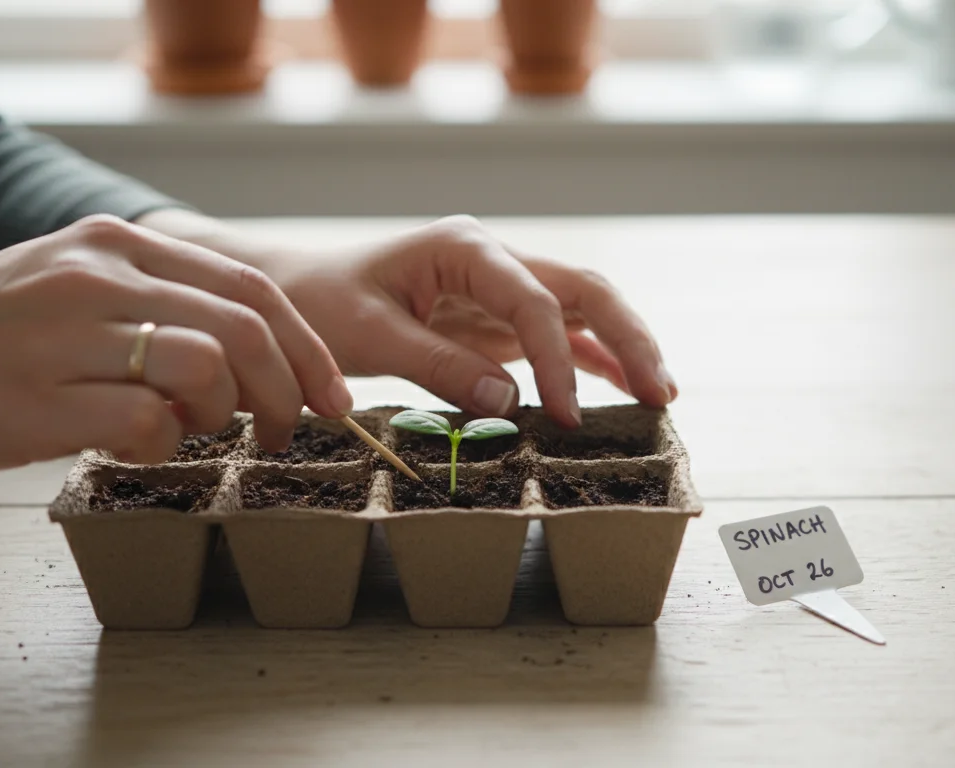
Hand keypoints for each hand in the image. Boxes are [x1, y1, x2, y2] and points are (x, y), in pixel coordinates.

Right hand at [0, 215, 350, 473]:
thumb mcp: (71, 288)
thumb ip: (156, 305)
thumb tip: (249, 360)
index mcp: (114, 244)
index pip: (250, 288)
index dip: (308, 347)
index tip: (333, 393)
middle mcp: (98, 275)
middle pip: (247, 329)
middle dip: (290, 391)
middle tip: (290, 433)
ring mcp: (67, 333)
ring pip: (208, 369)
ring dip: (227, 419)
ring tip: (200, 437)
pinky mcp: (38, 398)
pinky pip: (148, 424)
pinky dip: (163, 446)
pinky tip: (135, 449)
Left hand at [139, 212, 676, 426]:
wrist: (295, 294)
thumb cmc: (322, 305)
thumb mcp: (371, 335)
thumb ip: (439, 366)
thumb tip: (511, 400)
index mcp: (465, 248)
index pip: (533, 300)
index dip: (557, 358)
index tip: (564, 416)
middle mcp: (493, 259)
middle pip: (581, 289)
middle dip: (627, 337)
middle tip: (659, 392)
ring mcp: (499, 287)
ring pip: (581, 309)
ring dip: (622, 347)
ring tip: (660, 394)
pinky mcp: (496, 318)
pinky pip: (557, 333)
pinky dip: (591, 359)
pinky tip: (623, 389)